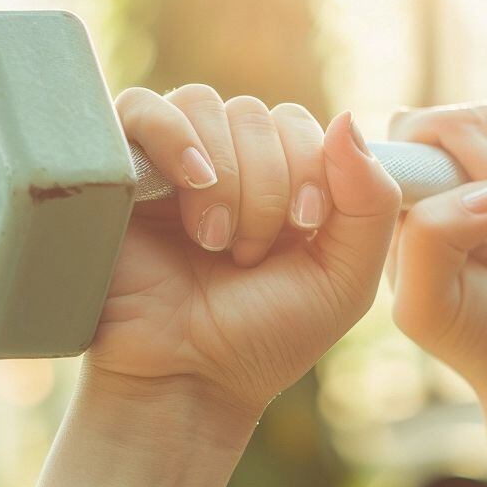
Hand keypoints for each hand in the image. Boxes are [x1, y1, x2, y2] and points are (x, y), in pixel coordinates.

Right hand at [88, 86, 400, 441]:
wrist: (183, 382)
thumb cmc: (262, 341)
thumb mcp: (343, 280)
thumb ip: (370, 204)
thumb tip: (348, 119)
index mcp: (278, 183)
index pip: (300, 122)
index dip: (310, 162)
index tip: (303, 224)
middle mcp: (223, 165)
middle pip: (254, 113)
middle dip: (265, 182)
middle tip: (249, 252)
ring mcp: (167, 165)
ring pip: (204, 105)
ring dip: (225, 174)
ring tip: (215, 240)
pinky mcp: (117, 170)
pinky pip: (138, 108)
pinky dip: (171, 133)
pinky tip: (192, 181)